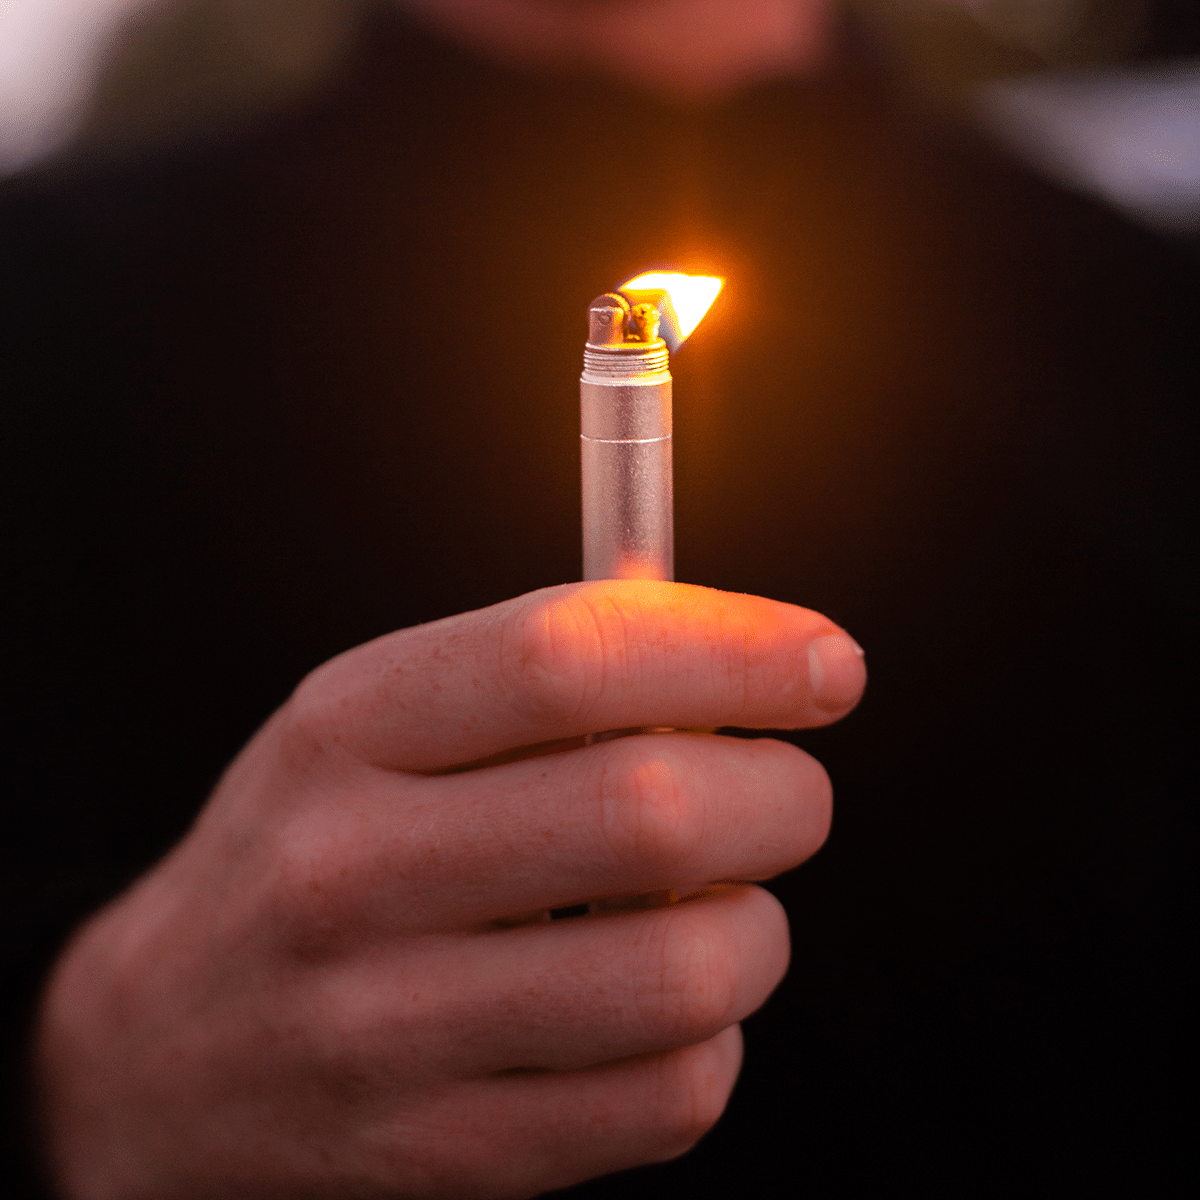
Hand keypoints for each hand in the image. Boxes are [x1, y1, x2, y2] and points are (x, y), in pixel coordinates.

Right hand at [36, 580, 864, 1198]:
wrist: (158, 1047)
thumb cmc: (314, 847)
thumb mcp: (377, 720)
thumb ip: (544, 674)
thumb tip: (751, 658)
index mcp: (347, 729)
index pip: (565, 658)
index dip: (730, 646)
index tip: (826, 662)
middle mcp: (354, 872)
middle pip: (653, 812)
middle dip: (783, 794)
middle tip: (782, 792)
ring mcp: (391, 1029)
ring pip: (687, 971)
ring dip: (756, 927)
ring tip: (710, 906)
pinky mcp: (446, 1153)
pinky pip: (671, 1095)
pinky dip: (712, 1036)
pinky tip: (657, 1005)